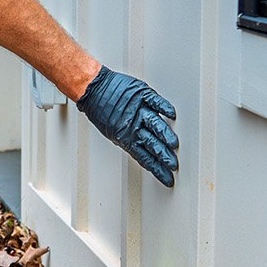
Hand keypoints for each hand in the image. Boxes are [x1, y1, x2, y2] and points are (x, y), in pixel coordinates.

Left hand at [76, 66, 179, 186]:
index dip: (157, 169)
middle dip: (163, 156)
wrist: (92, 89)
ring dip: (164, 135)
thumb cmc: (100, 109)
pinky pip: (154, 101)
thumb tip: (141, 151)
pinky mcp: (141, 94)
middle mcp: (133, 125)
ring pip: (154, 124)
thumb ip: (128, 140)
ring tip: (173, 144)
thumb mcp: (112, 131)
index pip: (145, 158)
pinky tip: (171, 114)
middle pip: (151, 144)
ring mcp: (138, 109)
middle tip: (174, 165)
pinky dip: (163, 106)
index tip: (167, 178)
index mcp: (126, 137)